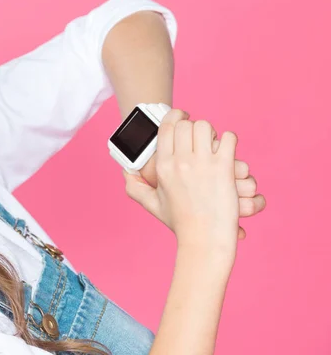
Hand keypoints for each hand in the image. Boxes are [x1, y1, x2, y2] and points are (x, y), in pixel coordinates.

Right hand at [123, 109, 240, 253]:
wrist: (204, 239)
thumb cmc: (180, 222)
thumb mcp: (153, 205)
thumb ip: (135, 189)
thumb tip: (126, 174)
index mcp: (163, 167)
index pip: (167, 127)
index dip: (175, 116)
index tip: (182, 117)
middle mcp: (181, 162)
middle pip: (186, 124)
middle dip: (193, 125)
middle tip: (199, 135)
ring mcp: (202, 164)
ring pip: (206, 127)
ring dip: (211, 132)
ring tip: (212, 142)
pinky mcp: (224, 169)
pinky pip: (228, 138)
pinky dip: (229, 141)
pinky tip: (227, 150)